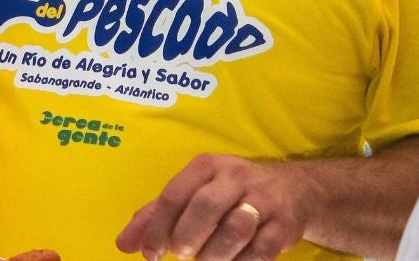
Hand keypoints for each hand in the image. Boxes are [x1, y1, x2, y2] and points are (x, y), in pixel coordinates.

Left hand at [117, 154, 306, 260]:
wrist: (294, 189)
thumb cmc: (231, 193)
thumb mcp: (194, 192)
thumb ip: (157, 217)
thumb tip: (124, 244)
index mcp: (207, 166)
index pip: (175, 193)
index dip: (158, 226)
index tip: (150, 253)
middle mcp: (236, 177)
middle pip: (206, 205)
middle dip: (187, 235)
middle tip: (179, 254)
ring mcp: (264, 199)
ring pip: (236, 227)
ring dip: (214, 253)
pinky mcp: (285, 224)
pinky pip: (262, 249)